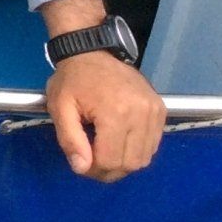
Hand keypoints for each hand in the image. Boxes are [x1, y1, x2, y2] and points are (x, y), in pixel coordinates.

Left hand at [44, 54, 165, 180]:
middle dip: (109, 170)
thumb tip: (81, 168)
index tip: (81, 162)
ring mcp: (155, 111)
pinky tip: (119, 139)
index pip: (111, 161)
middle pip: (131, 164)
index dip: (94, 170)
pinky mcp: (161, 110)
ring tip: (105, 149)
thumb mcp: (60, 107)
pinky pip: (153, 144)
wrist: (92, 52)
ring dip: (124, 162)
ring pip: (144, 158)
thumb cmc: (72, 79)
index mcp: (115, 112)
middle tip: (91, 160)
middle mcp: (142, 113)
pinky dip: (136, 150)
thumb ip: (70, 139)